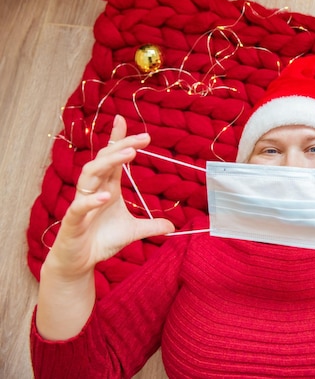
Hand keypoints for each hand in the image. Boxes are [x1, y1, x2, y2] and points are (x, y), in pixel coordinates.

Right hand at [44, 116, 174, 278]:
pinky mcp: (73, 221)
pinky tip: (106, 196)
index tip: (124, 120)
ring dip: (108, 163)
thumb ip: (151, 226)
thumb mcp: (133, 232)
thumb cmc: (101, 241)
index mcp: (106, 188)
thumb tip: (172, 226)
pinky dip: (92, 201)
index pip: (111, 158)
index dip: (117, 139)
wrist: (79, 262)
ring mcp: (81, 204)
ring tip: (129, 154)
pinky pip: (79, 207)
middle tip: (143, 137)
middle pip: (103, 160)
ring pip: (89, 175)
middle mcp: (93, 190)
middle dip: (121, 146)